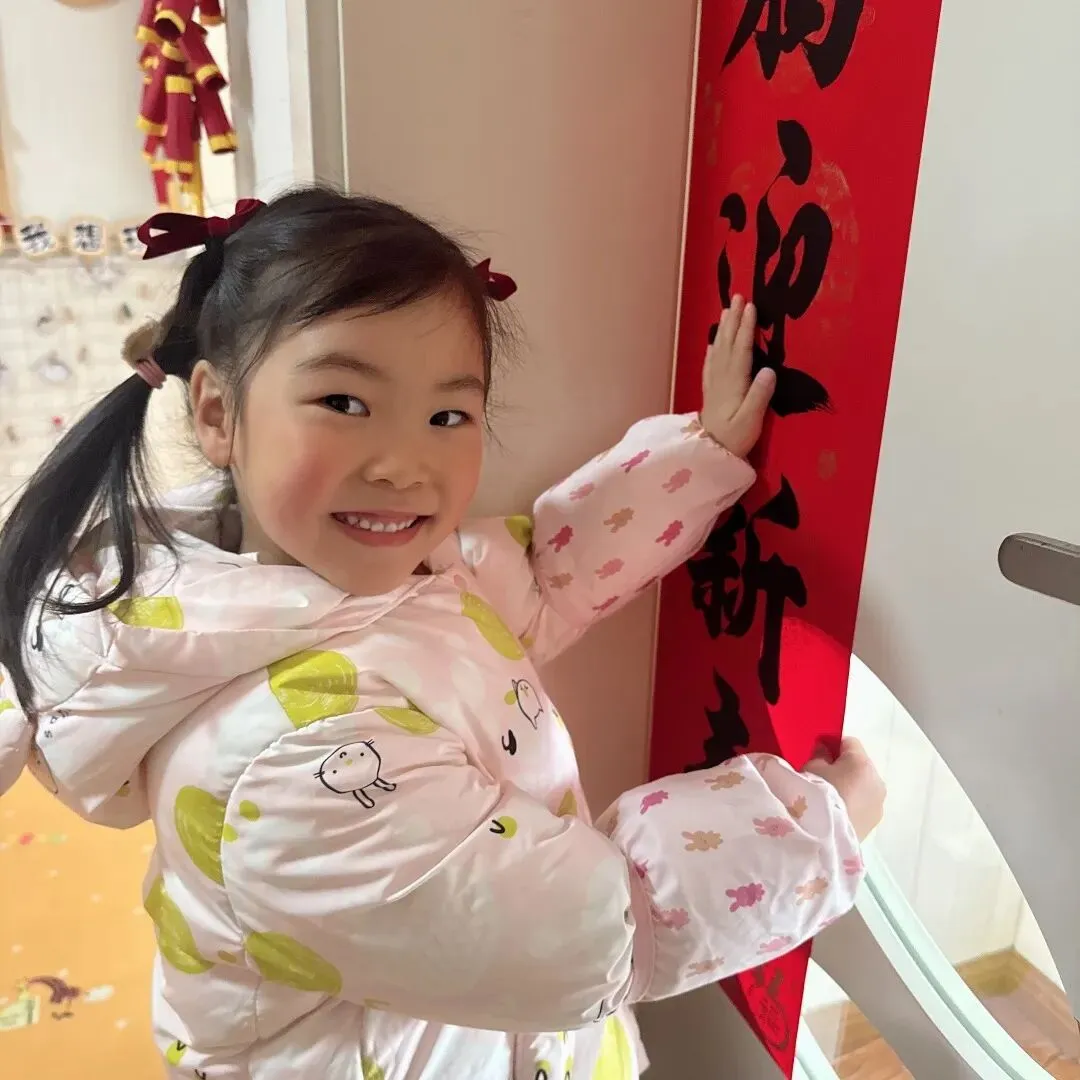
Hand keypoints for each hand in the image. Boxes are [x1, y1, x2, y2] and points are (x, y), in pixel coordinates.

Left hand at [700, 295, 775, 458]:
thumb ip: (760, 395)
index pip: (741, 349)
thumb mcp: (751, 420)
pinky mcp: (710, 390)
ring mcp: (714, 383)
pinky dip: (713, 348)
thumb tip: (769, 370)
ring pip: (719, 349)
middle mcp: (722, 378)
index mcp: (734, 382)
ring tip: (726, 310)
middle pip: (728, 343)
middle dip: (733, 319)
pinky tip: (713, 341)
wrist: (709, 453)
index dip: (746, 327)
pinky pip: (711, 362)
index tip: (751, 307)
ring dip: (724, 328)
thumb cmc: (734, 438)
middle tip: (738, 296)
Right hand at [803, 737, 885, 841]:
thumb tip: (825, 751)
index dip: (832, 746)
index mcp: (862, 763)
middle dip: (844, 768)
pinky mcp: (875, 822)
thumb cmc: (815, 795)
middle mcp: (877, 781)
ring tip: (830, 800)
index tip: (818, 755)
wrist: (822, 837)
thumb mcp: (811, 768)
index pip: (849, 742)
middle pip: (859, 765)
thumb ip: (819, 755)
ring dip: (851, 788)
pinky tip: (837, 813)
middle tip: (822, 778)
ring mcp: (879, 803)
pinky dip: (853, 805)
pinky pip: (863, 805)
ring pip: (863, 786)